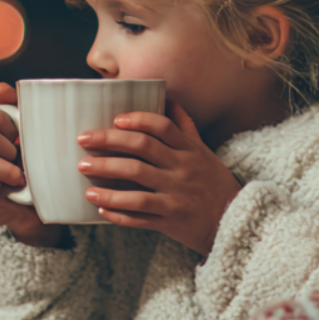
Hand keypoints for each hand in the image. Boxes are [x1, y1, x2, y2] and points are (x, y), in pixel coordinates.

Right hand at [0, 82, 65, 247]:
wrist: (38, 213)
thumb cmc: (35, 172)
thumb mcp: (31, 138)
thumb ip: (18, 110)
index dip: (9, 117)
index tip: (23, 137)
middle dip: (9, 132)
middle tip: (21, 152)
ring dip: (9, 151)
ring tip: (19, 167)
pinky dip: (5, 169)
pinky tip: (18, 180)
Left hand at [77, 103, 241, 255]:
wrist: (235, 221)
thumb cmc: (213, 182)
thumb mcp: (204, 151)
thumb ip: (185, 126)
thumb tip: (169, 97)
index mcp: (190, 150)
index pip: (162, 127)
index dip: (137, 120)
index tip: (115, 119)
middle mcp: (182, 170)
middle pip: (142, 151)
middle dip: (108, 144)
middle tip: (83, 141)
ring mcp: (176, 197)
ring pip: (136, 185)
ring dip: (106, 182)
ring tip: (85, 182)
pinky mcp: (171, 221)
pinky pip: (140, 217)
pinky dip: (119, 214)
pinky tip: (100, 209)